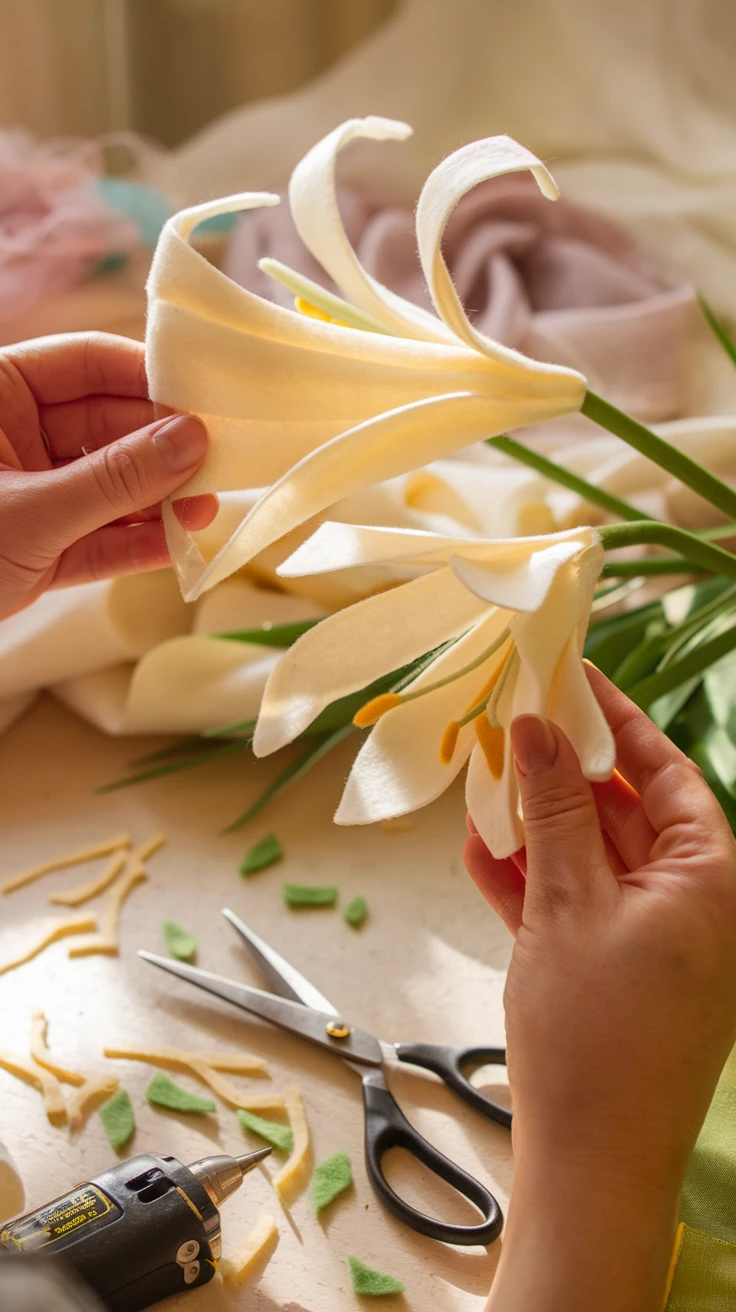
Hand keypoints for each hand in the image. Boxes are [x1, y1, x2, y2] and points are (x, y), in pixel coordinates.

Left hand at [0, 333, 216, 618]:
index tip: (208, 398)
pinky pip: (98, 537)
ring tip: (206, 510)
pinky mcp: (38, 549)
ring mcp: (29, 493)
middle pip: (109, 426)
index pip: (87, 364)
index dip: (150, 377)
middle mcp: (14, 436)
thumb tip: (191, 440)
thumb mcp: (30, 512)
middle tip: (223, 460)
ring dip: (158, 500)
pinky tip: (179, 544)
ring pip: (109, 484)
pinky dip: (136, 542)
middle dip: (164, 446)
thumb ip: (115, 479)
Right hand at [465, 666, 735, 1311]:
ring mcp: (649, 940)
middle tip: (508, 724)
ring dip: (536, 823)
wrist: (587, 1165)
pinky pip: (571, 905)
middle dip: (563, 771)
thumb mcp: (567, 902)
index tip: (570, 676)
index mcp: (707, 878)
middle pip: (625, 810)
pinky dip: (529, 879)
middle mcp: (689, 904)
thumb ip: (555, 808)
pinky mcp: (609, 972)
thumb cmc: (595, 1038)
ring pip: (590, 856)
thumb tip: (536, 728)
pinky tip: (479, 852)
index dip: (617, 720)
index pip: (665, 772)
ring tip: (481, 783)